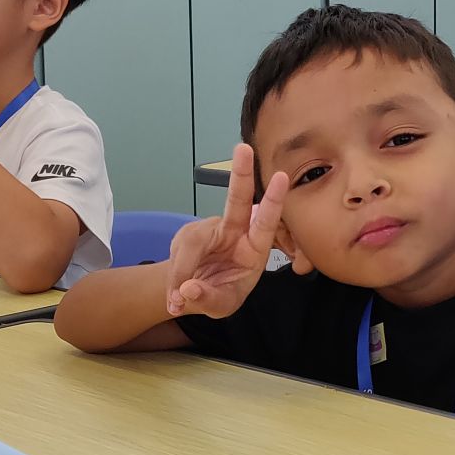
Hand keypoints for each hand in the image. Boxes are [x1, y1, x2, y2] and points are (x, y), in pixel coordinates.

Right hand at [163, 145, 287, 319]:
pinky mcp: (188, 234)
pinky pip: (178, 254)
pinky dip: (173, 277)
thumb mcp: (220, 305)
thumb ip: (208, 298)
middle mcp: (234, 232)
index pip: (266, 223)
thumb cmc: (219, 293)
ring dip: (183, 272)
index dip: (272, 201)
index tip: (281, 177)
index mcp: (254, 248)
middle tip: (244, 149)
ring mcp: (210, 230)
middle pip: (236, 200)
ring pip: (193, 243)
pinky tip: (175, 294)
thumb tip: (187, 289)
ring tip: (178, 301)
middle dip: (240, 174)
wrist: (192, 292)